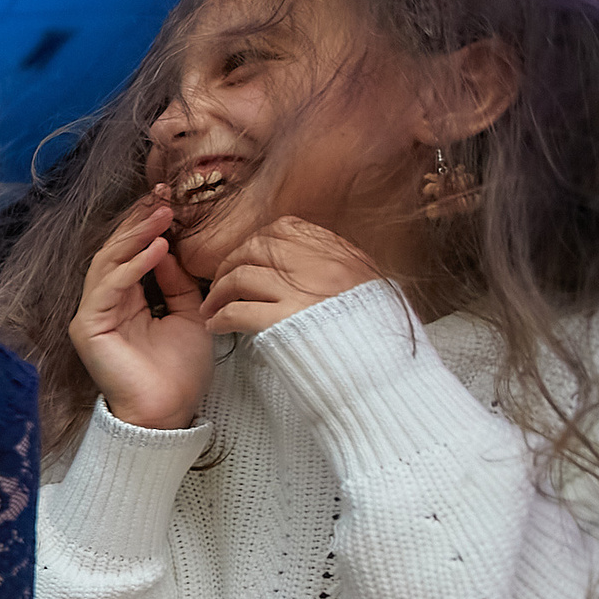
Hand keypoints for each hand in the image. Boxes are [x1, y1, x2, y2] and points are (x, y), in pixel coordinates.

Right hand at [69, 194, 212, 429]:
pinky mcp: (88, 327)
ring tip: (163, 216)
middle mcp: (104, 304)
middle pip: (115, 251)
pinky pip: (109, 287)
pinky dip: (132, 266)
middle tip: (165, 198)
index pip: (130, 254)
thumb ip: (177, 282)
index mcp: (125, 301)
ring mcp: (92, 314)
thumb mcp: (189, 314)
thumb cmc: (179, 371)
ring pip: (108, 263)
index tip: (170, 201)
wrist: (169, 412)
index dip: (146, 226)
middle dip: (139, 222)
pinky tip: (157, 248)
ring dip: (136, 236)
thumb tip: (168, 248)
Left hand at [201, 216, 380, 335]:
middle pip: (255, 248)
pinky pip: (237, 312)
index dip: (259, 241)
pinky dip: (221, 318)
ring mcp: (300, 293)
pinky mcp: (284, 323)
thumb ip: (337, 270)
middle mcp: (319, 266)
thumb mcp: (367, 287)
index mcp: (339, 254)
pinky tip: (217, 326)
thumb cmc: (376, 336)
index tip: (248, 257)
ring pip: (240, 276)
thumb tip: (310, 264)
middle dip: (231, 263)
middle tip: (221, 283)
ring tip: (212, 307)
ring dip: (219, 292)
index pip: (285, 228)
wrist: (387, 370)